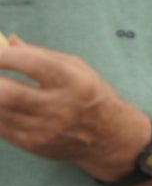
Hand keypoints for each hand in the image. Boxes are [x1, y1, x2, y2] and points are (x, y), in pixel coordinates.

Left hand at [0, 38, 141, 178]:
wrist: (107, 137)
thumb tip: (7, 42)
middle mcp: (60, 108)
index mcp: (74, 83)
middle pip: (8, 94)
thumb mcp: (77, 69)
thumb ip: (41, 55)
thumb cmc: (90, 95)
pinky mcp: (31, 144)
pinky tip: (3, 103)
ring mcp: (44, 130)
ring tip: (2, 86)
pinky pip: (0, 125)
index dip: (6, 56)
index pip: (33, 64)